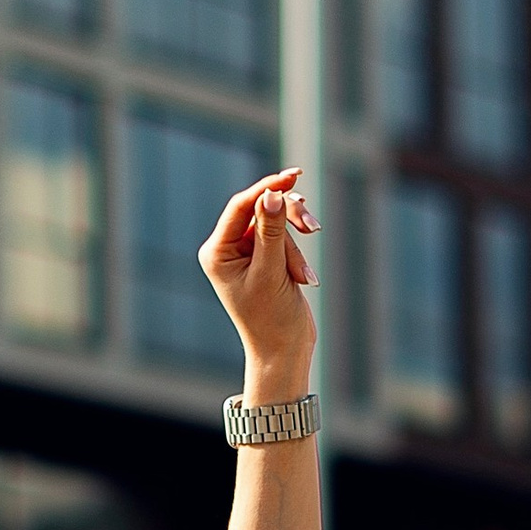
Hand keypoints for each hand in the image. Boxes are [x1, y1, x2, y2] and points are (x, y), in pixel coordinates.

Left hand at [199, 169, 318, 401]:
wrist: (283, 352)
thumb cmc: (272, 319)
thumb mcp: (272, 273)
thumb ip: (271, 233)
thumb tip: (271, 195)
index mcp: (217, 252)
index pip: (241, 207)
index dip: (267, 188)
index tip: (293, 176)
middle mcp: (228, 249)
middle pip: (264, 212)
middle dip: (289, 225)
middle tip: (313, 229)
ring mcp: (249, 253)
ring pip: (280, 226)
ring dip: (296, 249)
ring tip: (305, 278)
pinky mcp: (268, 259)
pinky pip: (287, 240)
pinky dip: (298, 257)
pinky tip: (306, 280)